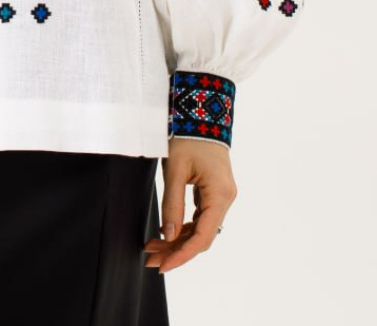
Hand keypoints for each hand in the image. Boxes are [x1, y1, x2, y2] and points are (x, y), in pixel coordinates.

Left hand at [143, 136, 236, 273]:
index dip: (182, 254)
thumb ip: (172, 203)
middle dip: (176, 250)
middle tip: (151, 260)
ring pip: (200, 228)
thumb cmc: (188, 136)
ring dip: (178, 239)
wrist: (201, 111)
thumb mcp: (175, 169)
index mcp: (220, 195)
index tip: (163, 266)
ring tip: (152, 248)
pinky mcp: (214, 190)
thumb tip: (167, 235)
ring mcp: (222, 195)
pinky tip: (165, 232)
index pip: (202, 236)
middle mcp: (226, 198)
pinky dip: (183, 226)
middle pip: (202, 236)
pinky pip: (200, 216)